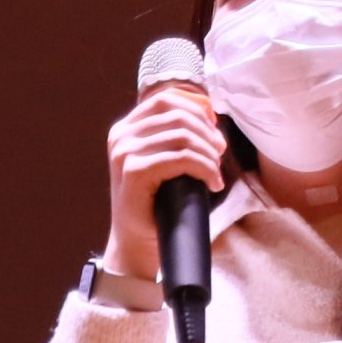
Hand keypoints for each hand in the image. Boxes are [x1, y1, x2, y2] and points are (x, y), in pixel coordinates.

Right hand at [101, 81, 226, 278]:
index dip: (196, 108)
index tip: (214, 128)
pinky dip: (204, 168)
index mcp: (125, 129)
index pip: (165, 100)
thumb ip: (174, 136)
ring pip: (182, 136)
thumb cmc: (154, 204)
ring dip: (208, 154)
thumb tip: (209, 113)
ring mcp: (125, 153)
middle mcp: (121, 136)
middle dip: (207, 133)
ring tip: (216, 172)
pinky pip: (181, 158)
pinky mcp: (135, 172)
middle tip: (220, 154)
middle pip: (178, 116)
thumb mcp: (161, 161)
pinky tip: (213, 183)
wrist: (136, 243)